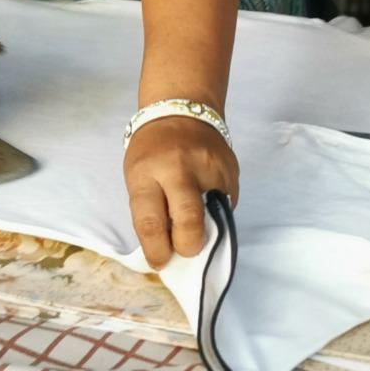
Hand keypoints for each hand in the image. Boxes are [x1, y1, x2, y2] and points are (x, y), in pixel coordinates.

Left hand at [123, 116, 238, 269]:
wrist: (180, 109)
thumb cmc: (151, 150)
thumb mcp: (138, 176)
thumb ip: (152, 212)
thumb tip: (169, 252)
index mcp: (147, 171)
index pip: (151, 222)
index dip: (157, 251)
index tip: (161, 261)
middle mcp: (179, 167)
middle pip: (189, 220)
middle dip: (188, 245)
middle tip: (184, 248)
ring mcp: (209, 166)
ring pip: (214, 217)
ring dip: (206, 229)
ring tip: (196, 220)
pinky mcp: (231, 169)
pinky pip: (226, 205)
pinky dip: (216, 211)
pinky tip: (207, 199)